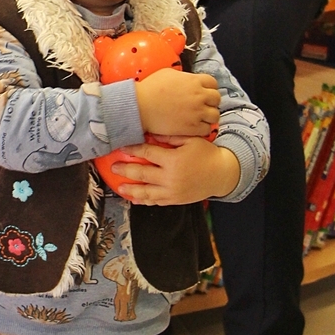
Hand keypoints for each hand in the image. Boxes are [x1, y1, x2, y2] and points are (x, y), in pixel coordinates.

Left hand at [113, 137, 239, 204]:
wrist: (221, 174)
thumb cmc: (206, 153)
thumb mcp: (191, 140)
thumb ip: (171, 136)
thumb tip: (152, 133)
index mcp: (173, 160)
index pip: (147, 153)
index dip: (132, 150)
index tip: (122, 148)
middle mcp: (170, 177)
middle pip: (142, 173)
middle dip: (125, 170)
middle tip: (114, 167)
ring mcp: (172, 191)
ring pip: (146, 192)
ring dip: (131, 190)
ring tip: (120, 187)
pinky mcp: (175, 199)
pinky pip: (156, 201)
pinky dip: (144, 201)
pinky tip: (135, 199)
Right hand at [136, 68, 219, 136]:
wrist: (140, 106)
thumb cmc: (150, 88)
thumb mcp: (168, 73)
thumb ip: (183, 76)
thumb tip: (186, 78)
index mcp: (194, 81)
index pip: (213, 83)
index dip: (209, 88)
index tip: (204, 92)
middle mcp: (199, 96)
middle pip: (216, 99)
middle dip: (211, 102)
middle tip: (203, 105)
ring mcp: (197, 112)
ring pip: (215, 115)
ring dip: (209, 116)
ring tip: (200, 118)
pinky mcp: (192, 127)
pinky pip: (207, 129)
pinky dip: (202, 129)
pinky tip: (194, 127)